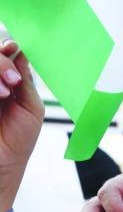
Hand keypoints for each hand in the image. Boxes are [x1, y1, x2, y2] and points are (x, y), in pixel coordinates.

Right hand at [0, 40, 42, 211]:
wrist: (3, 164)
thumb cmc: (19, 138)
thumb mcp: (30, 106)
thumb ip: (25, 80)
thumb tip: (22, 52)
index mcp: (5, 79)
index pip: (3, 51)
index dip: (7, 47)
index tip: (15, 49)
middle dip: (0, 61)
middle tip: (13, 80)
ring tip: (6, 93)